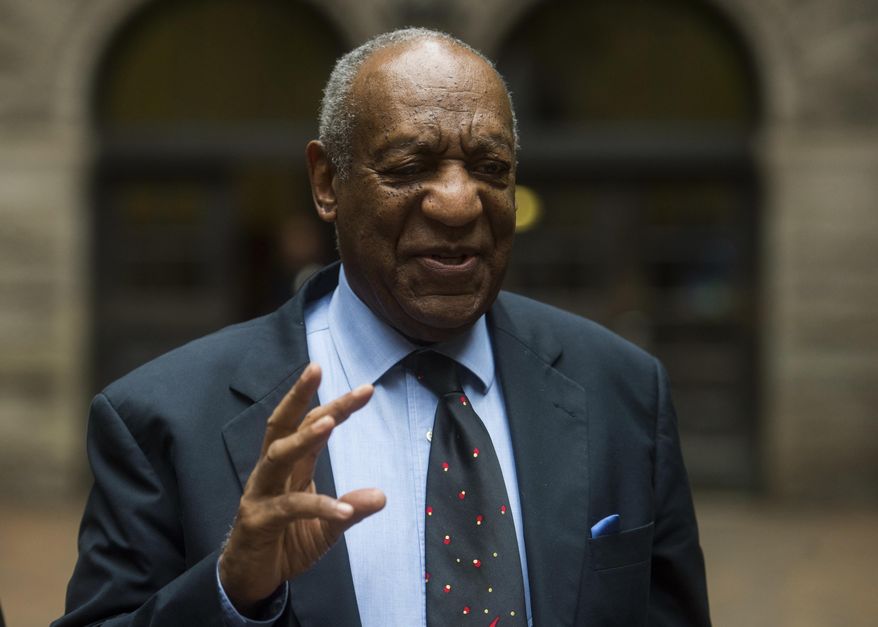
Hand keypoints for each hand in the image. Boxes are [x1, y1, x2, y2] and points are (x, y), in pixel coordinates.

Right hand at [219, 363, 385, 612]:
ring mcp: (260, 494)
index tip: (365, 388)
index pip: (311, 427)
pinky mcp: (258, 521)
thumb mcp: (325, 528)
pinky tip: (344, 509)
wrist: (250, 580)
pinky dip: (319, 506)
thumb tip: (381, 496)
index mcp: (290, 467)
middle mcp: (272, 472)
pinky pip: (289, 508)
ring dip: (303, 436)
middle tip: (318, 368)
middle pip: (284, 425)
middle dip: (301, 395)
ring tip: (330, 422)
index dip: (335, 406)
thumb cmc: (285, 544)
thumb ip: (350, 511)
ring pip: (277, 455)